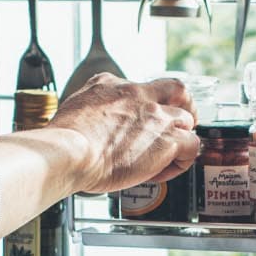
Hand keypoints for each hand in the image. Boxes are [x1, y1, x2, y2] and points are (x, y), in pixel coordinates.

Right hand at [49, 74, 199, 194]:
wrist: (69, 152)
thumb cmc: (64, 141)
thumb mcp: (72, 109)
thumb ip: (88, 111)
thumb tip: (88, 124)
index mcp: (111, 85)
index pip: (139, 88)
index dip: (145, 106)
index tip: (139, 121)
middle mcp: (137, 95)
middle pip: (176, 89)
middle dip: (182, 106)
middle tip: (177, 123)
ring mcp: (155, 116)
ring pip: (187, 119)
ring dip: (181, 137)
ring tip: (169, 156)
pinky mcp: (167, 140)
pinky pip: (191, 146)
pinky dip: (183, 160)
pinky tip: (165, 170)